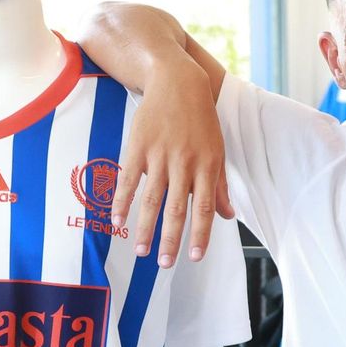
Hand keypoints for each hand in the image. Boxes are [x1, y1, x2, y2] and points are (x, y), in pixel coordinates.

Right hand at [110, 59, 233, 267]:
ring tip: (141, 251)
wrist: (177, 82)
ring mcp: (159, 155)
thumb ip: (219, 186)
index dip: (200, 235)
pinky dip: (122, 202)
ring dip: (145, 228)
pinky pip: (128, 180)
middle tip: (164, 264)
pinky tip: (118, 221)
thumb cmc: (200, 119)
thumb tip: (228, 217)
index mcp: (207, 166)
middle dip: (170, 239)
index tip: (195, 258)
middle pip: (177, 209)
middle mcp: (184, 163)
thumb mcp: (217, 150)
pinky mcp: (138, 147)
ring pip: (152, 199)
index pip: (204, 208)